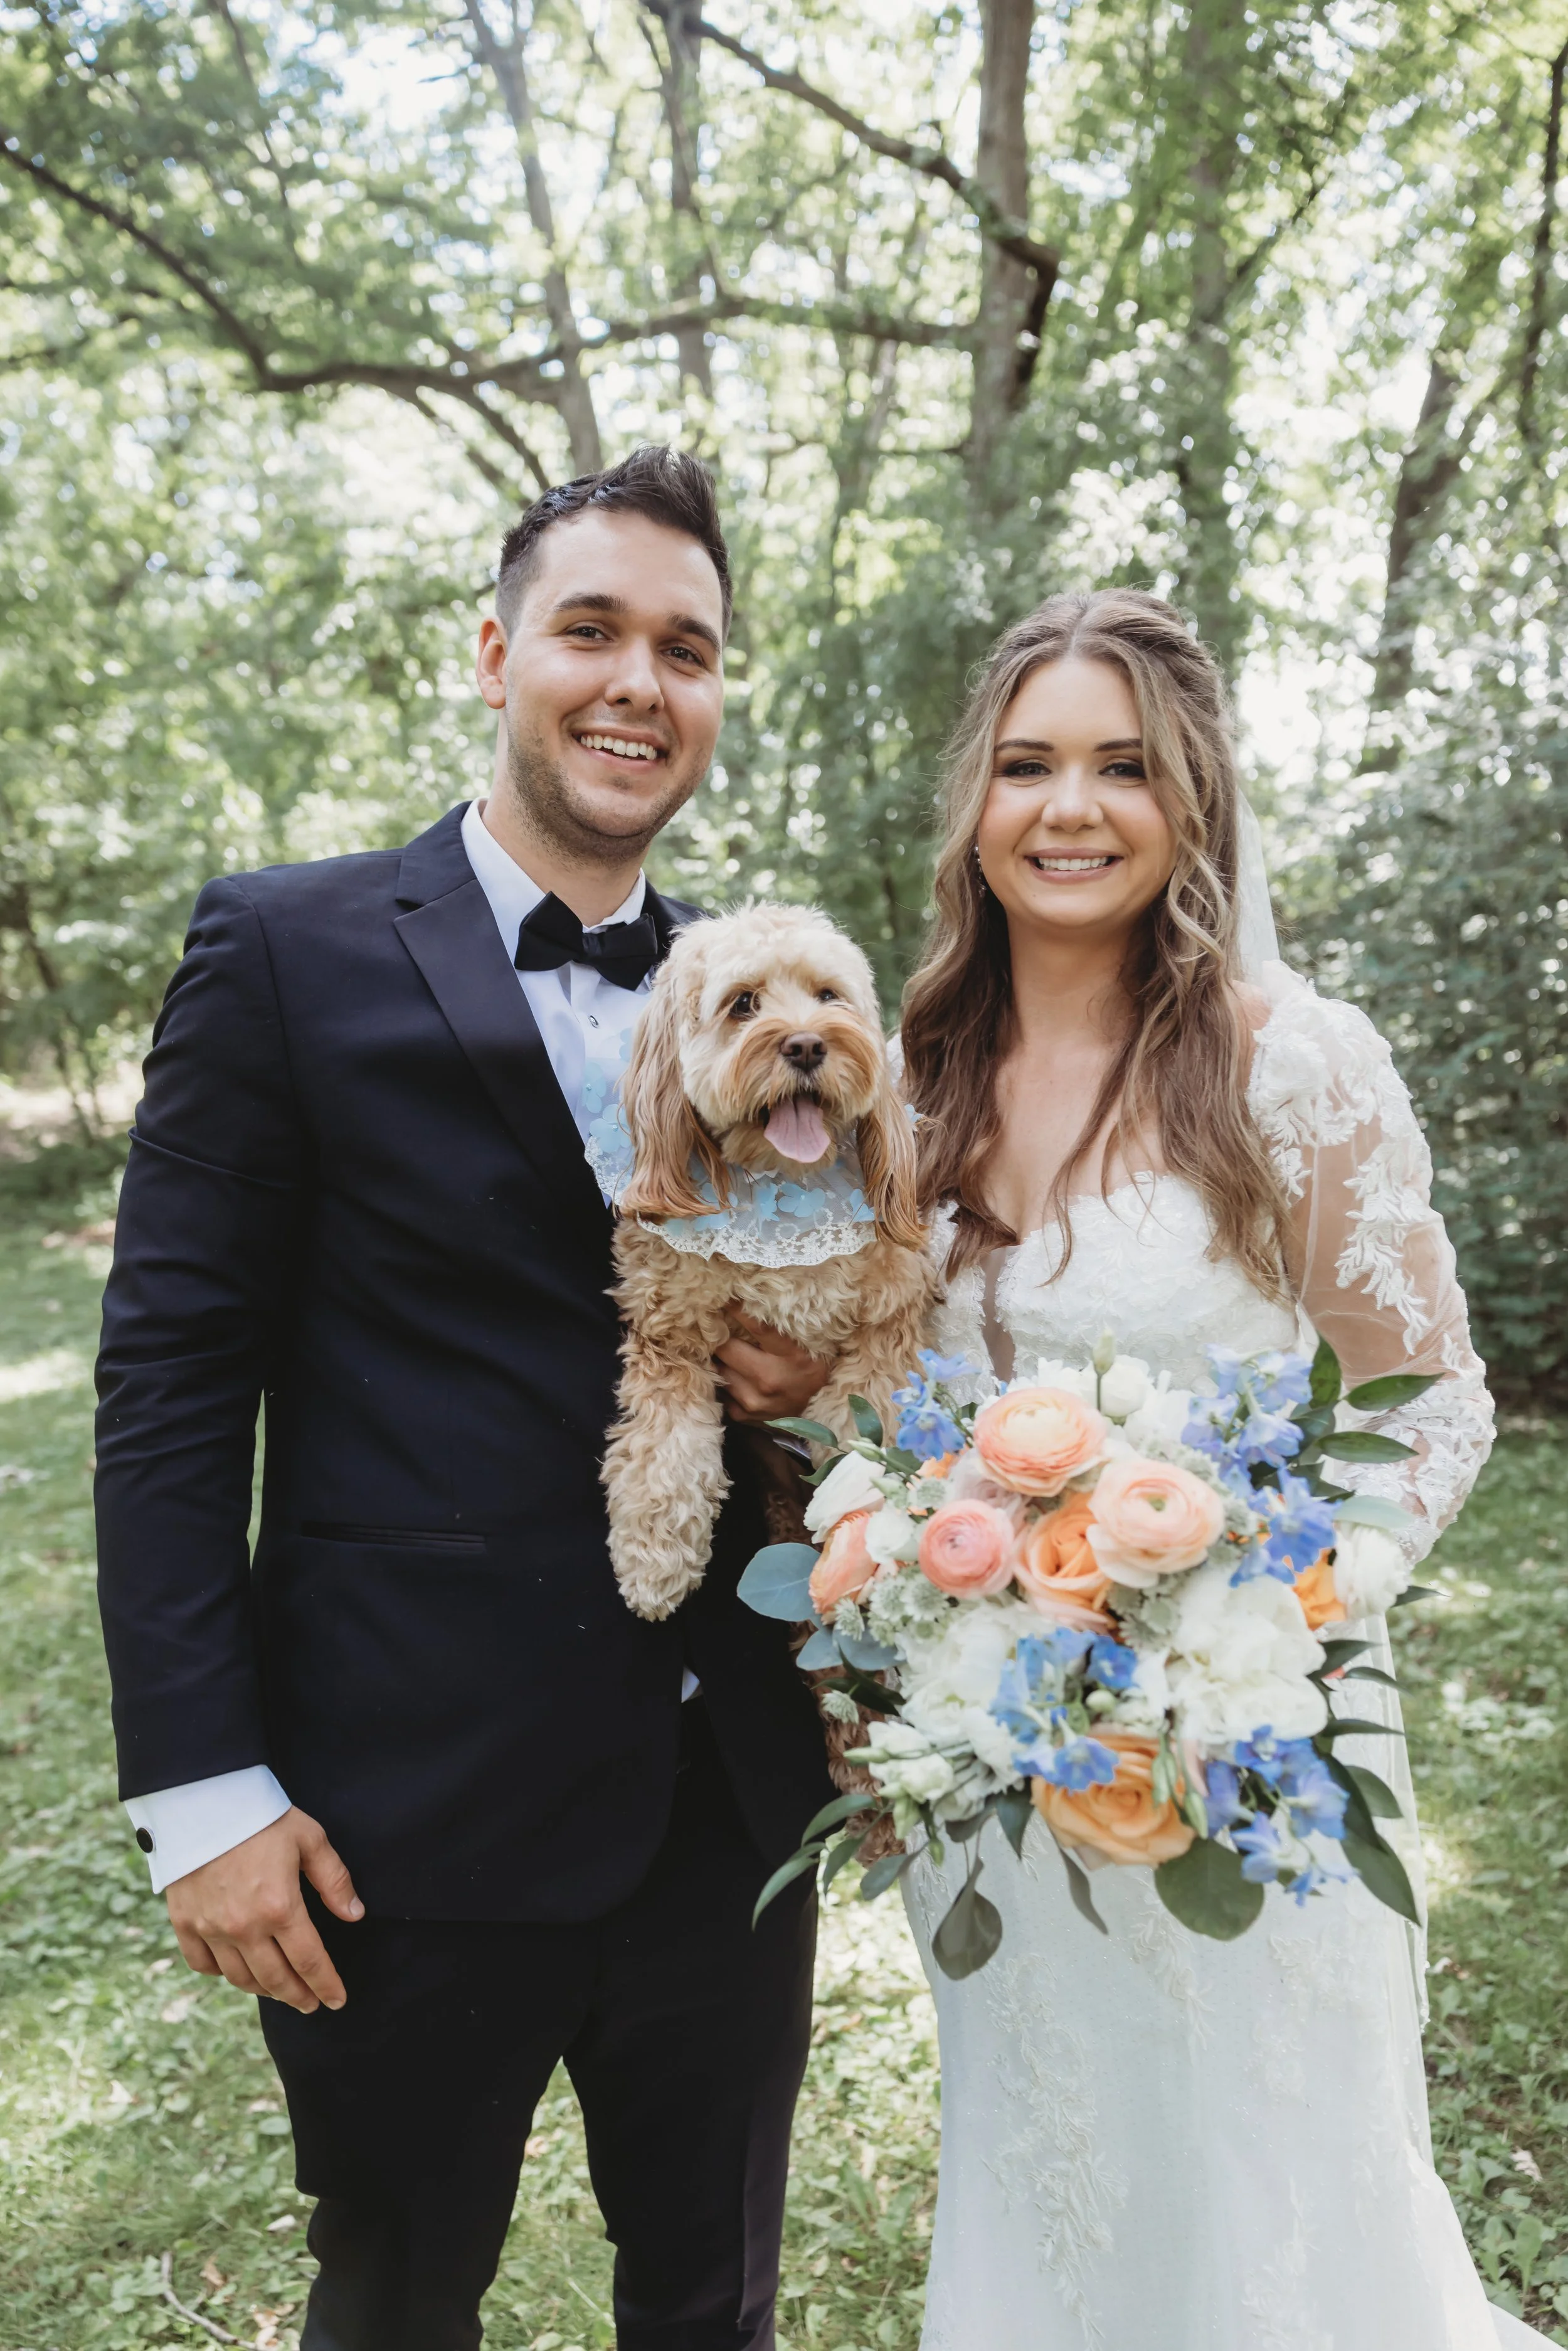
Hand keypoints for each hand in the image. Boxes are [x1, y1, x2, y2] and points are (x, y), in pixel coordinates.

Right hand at [165, 1806, 363, 2014]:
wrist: (203, 1799)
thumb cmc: (262, 1816)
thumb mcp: (310, 1839)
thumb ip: (334, 1880)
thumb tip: (355, 1915)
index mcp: (280, 1908)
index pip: (310, 1962)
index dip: (326, 1985)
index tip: (337, 2001)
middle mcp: (244, 1927)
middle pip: (276, 1979)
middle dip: (298, 1996)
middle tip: (311, 2004)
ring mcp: (211, 1928)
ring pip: (240, 1978)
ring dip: (264, 1990)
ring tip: (280, 1990)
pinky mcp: (184, 1922)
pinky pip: (203, 1964)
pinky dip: (221, 1973)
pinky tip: (236, 1971)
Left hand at [715, 1312, 832, 1424]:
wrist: (816, 1410)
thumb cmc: (810, 1370)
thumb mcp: (806, 1346)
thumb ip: (781, 1330)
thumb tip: (750, 1305)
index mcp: (792, 1357)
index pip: (759, 1328)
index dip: (738, 1311)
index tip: (725, 1299)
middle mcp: (770, 1380)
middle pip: (727, 1349)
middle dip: (722, 1339)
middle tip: (720, 1331)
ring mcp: (755, 1400)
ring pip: (720, 1370)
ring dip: (722, 1361)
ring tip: (728, 1354)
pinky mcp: (744, 1414)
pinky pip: (722, 1391)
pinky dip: (725, 1382)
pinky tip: (735, 1377)